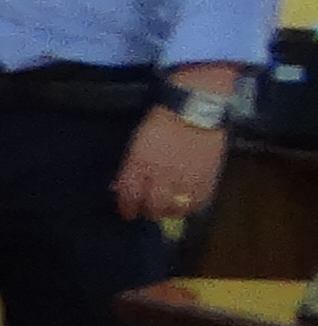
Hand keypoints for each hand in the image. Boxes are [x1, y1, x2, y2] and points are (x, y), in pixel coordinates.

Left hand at [119, 110, 233, 227]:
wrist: (192, 113)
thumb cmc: (159, 125)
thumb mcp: (136, 146)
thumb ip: (129, 169)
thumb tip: (120, 188)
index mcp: (140, 165)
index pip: (130, 196)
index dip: (127, 208)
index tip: (127, 212)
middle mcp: (161, 176)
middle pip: (153, 207)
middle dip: (149, 212)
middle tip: (149, 211)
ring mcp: (185, 179)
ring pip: (176, 208)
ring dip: (169, 212)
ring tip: (168, 209)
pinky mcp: (206, 178)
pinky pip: (198, 202)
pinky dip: (191, 206)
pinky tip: (187, 204)